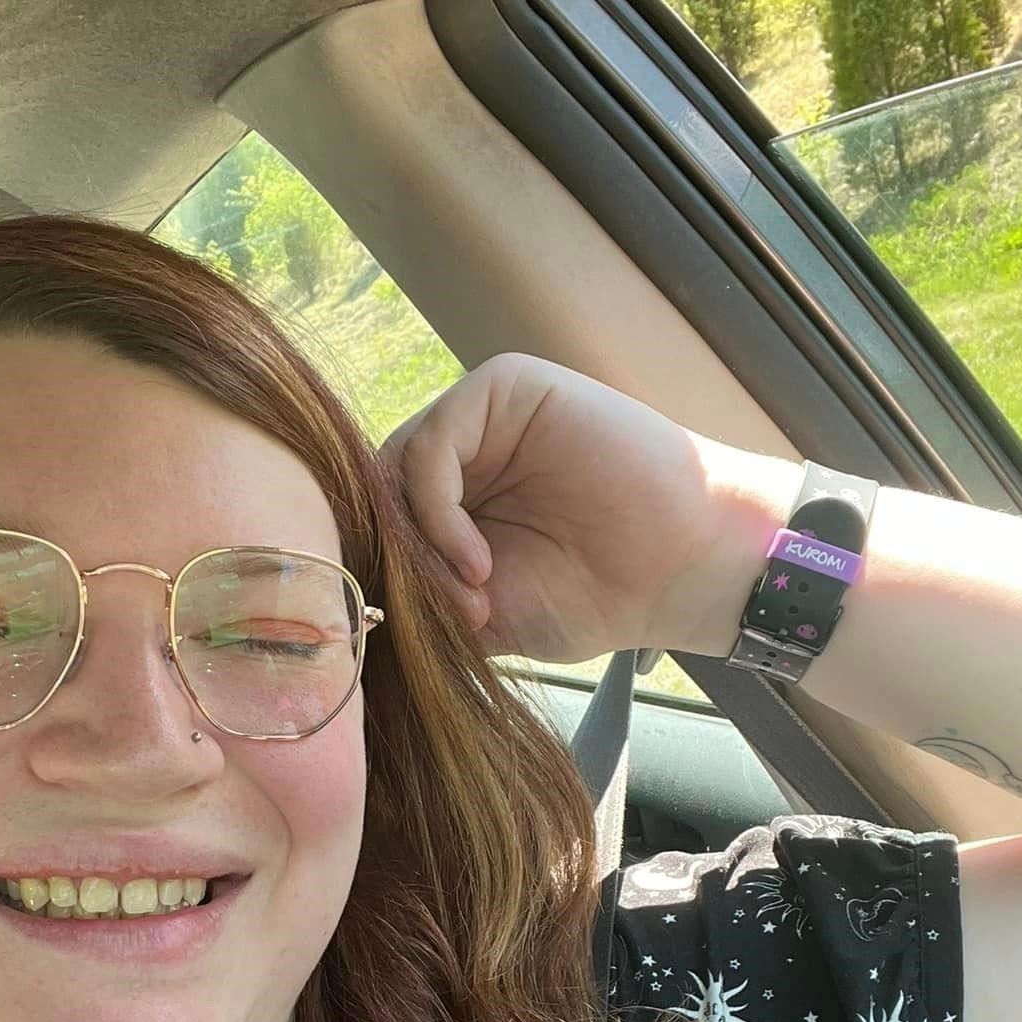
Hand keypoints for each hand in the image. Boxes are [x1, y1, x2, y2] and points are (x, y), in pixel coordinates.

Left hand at [382, 354, 797, 664]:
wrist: (677, 569)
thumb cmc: (590, 595)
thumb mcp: (478, 614)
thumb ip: (418, 596)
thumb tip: (344, 602)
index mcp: (447, 499)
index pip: (373, 517)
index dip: (375, 571)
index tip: (407, 632)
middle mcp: (458, 452)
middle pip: (373, 491)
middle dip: (396, 561)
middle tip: (446, 614)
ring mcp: (480, 418)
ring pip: (393, 468)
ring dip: (420, 544)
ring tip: (473, 591)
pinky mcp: (505, 389)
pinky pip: (432, 442)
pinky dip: (436, 510)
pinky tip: (475, 561)